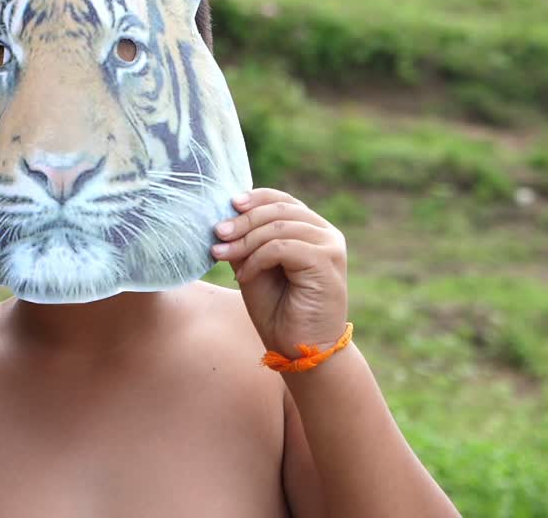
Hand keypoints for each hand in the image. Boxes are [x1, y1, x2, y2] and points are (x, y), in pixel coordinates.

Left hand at [211, 188, 347, 354]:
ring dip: (245, 240)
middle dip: (243, 220)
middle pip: (279, 210)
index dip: (255, 198)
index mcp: (313, 230)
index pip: (283, 201)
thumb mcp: (255, 269)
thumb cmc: (279, 312)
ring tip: (221, 255)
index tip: (229, 205)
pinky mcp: (327, 262)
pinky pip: (282, 247)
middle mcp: (326, 234)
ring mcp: (330, 247)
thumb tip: (225, 218)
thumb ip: (247, 242)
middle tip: (217, 233)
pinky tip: (244, 277)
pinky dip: (257, 259)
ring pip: (278, 227)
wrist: (301, 350)